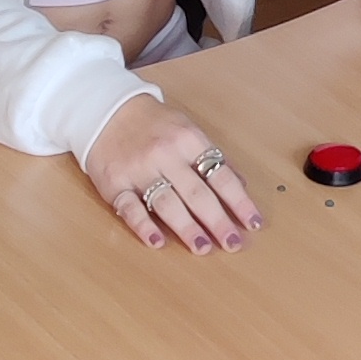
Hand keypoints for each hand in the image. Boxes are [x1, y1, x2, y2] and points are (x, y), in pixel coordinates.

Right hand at [84, 94, 258, 254]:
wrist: (107, 111)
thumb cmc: (155, 125)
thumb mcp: (189, 131)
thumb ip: (213, 158)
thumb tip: (241, 185)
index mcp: (189, 141)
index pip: (221, 176)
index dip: (239, 201)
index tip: (253, 223)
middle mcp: (165, 156)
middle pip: (196, 193)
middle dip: (217, 221)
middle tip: (233, 244)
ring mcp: (139, 170)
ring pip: (166, 203)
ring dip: (186, 228)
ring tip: (203, 248)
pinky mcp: (114, 184)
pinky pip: (129, 208)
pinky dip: (143, 226)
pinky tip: (157, 242)